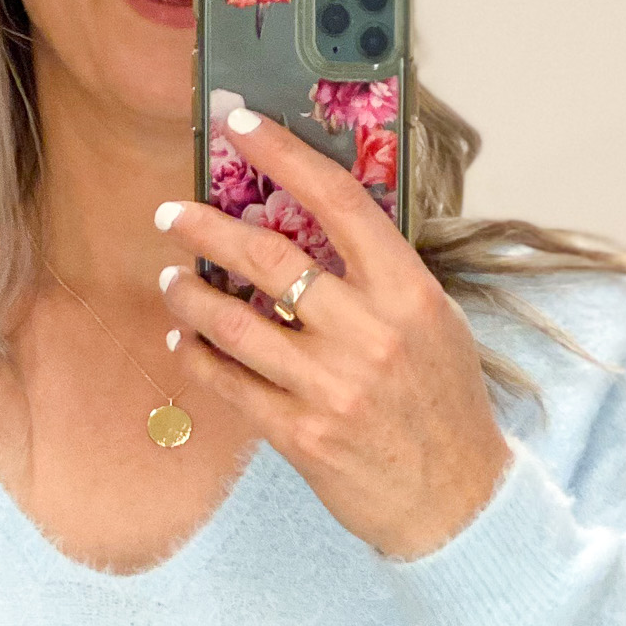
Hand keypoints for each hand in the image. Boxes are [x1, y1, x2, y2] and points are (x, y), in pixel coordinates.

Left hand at [156, 100, 509, 561]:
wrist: (456, 500)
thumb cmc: (443, 403)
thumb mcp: (432, 322)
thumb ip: (378, 276)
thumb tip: (308, 224)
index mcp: (407, 292)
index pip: (338, 201)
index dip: (282, 154)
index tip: (238, 125)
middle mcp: (369, 334)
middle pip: (269, 258)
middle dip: (206, 228)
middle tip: (170, 214)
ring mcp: (332, 387)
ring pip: (233, 324)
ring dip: (188, 294)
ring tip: (169, 280)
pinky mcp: (301, 435)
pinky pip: (229, 384)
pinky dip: (195, 356)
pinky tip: (181, 340)